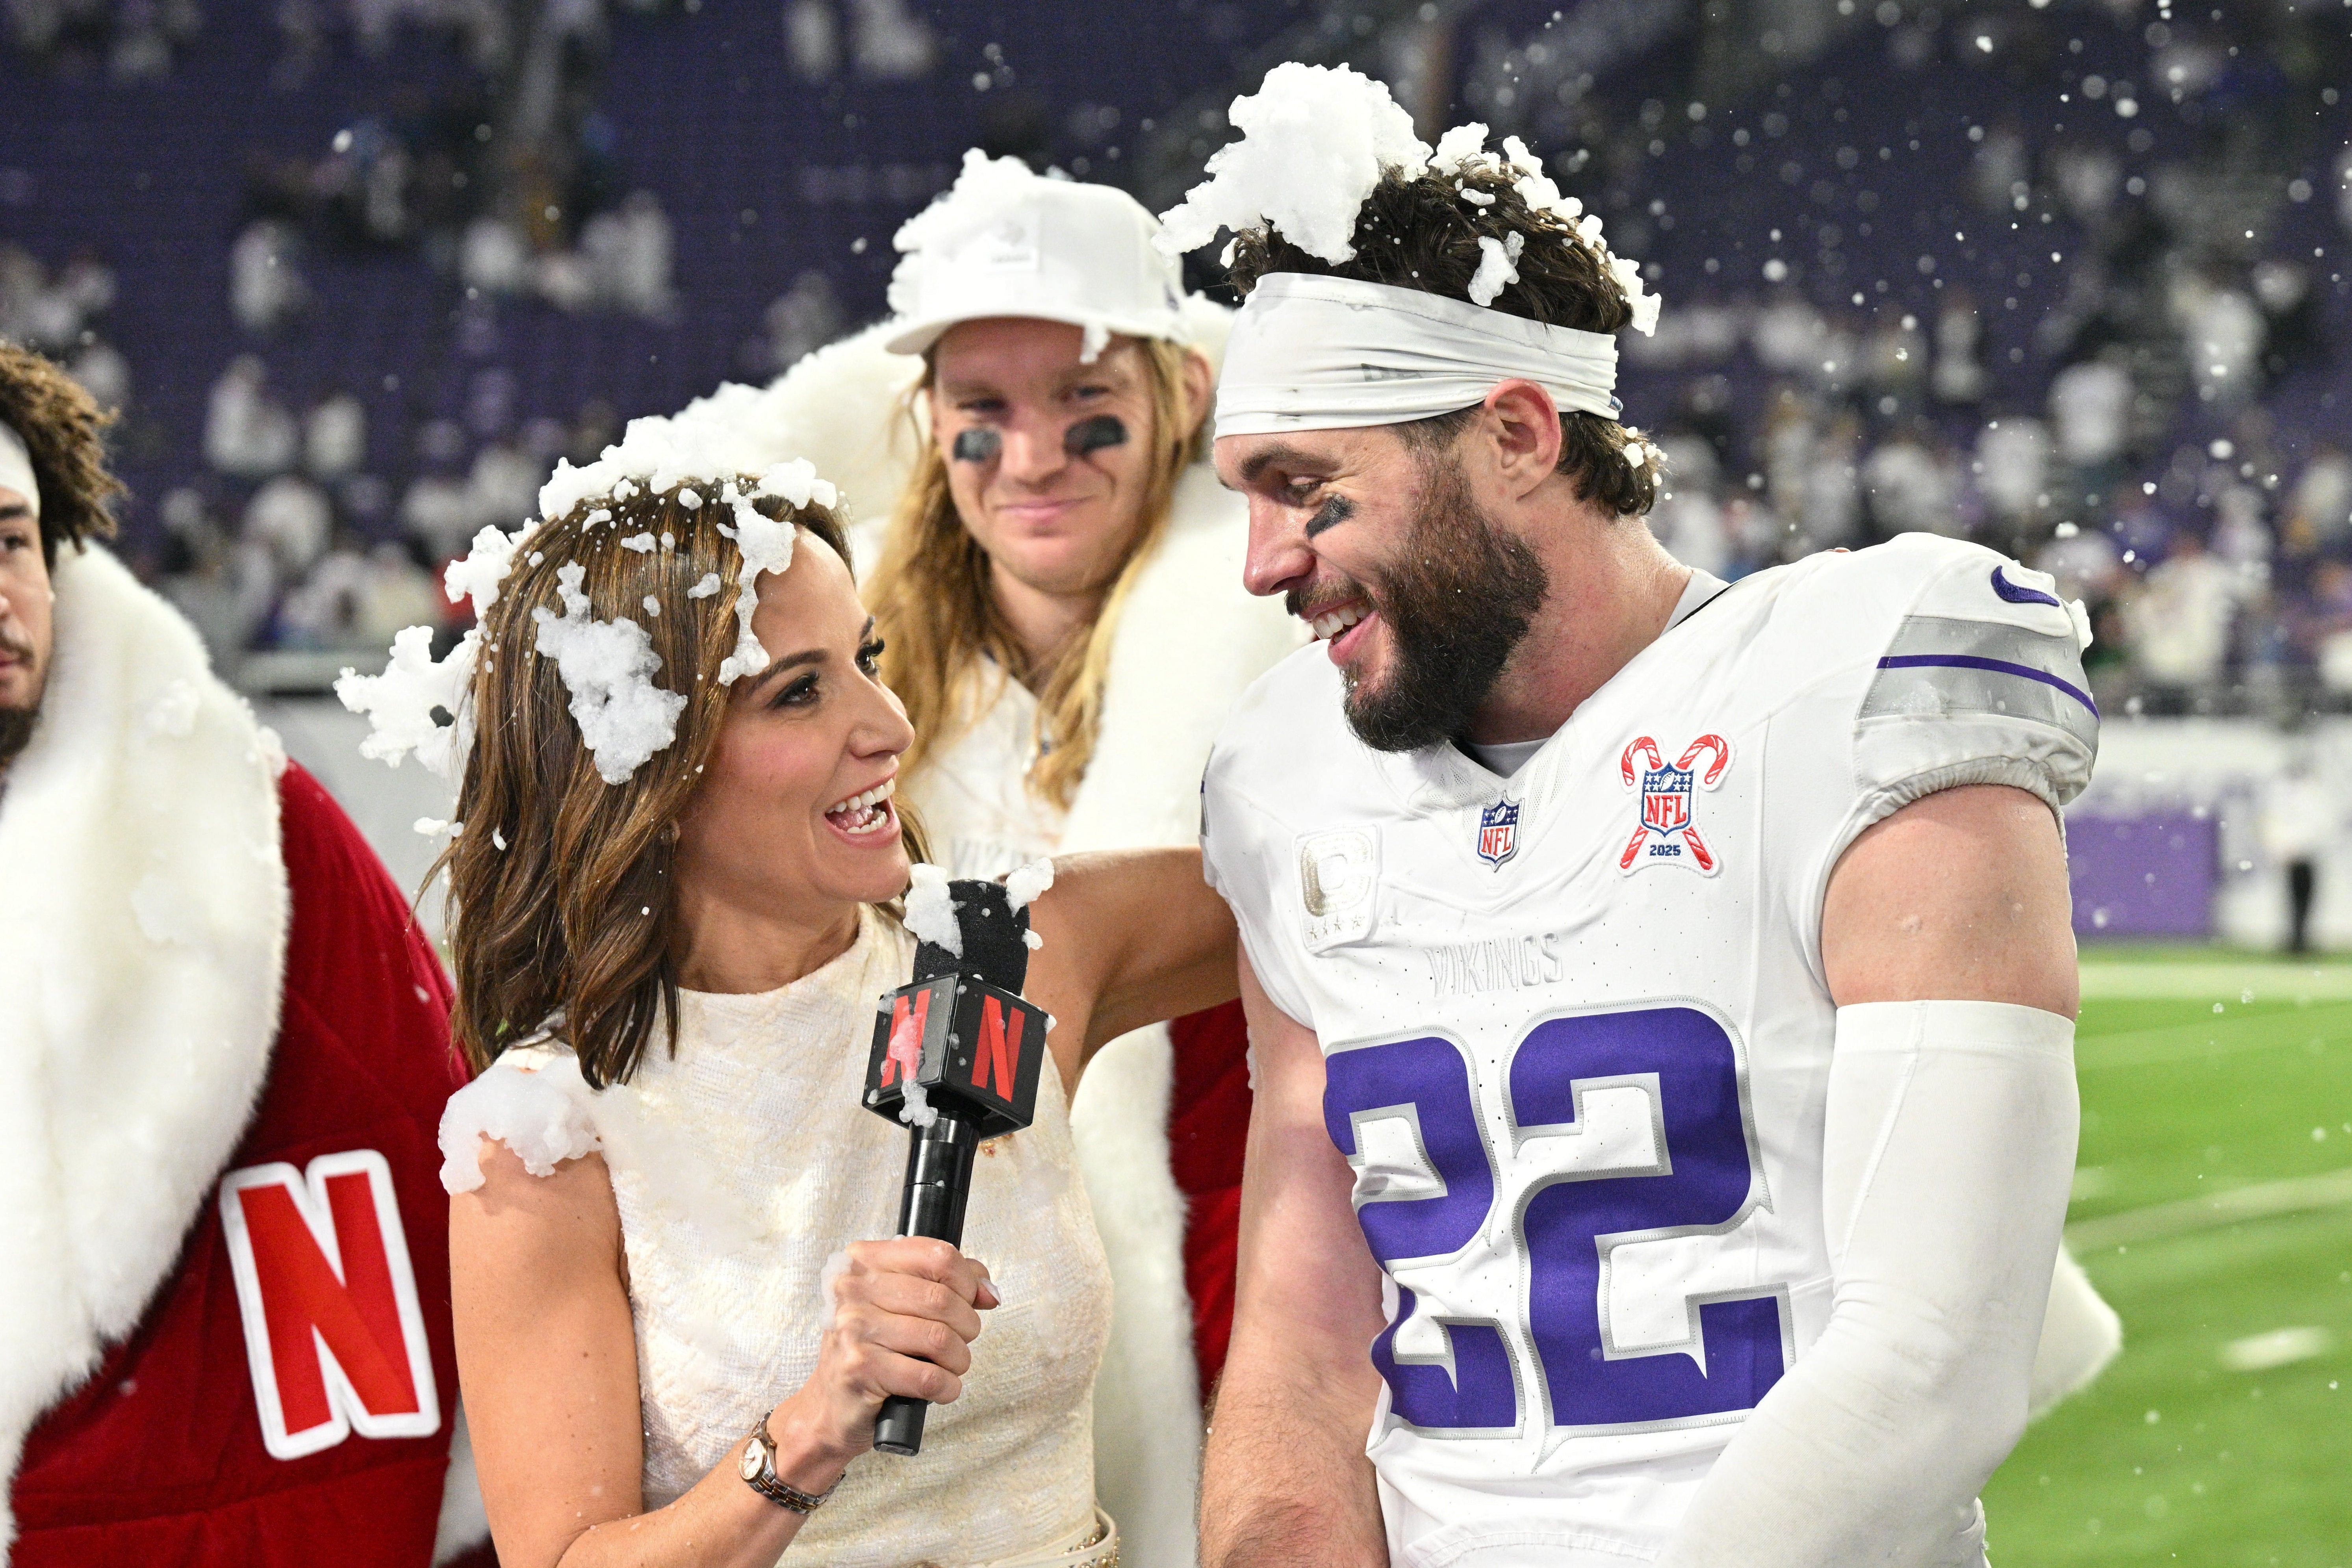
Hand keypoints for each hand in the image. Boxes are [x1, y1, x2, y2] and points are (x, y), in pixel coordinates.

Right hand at [771, 1237, 999, 1465]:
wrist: (830, 1406)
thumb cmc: (871, 1351)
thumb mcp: (902, 1304)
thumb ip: (948, 1285)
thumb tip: (989, 1291)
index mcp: (864, 1261)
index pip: (938, 1255)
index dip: (967, 1281)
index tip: (970, 1301)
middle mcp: (853, 1289)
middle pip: (943, 1298)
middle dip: (967, 1326)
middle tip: (960, 1341)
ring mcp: (853, 1328)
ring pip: (940, 1338)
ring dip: (959, 1360)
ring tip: (949, 1366)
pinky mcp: (860, 1368)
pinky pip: (929, 1377)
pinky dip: (947, 1387)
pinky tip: (939, 1388)